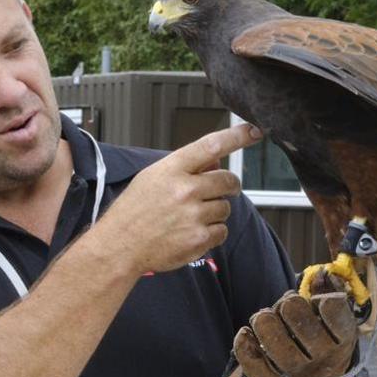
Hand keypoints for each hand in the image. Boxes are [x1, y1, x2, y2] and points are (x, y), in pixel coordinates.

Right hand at [95, 123, 261, 273]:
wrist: (120, 246)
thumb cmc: (134, 210)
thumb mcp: (153, 178)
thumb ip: (185, 167)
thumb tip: (216, 159)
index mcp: (171, 169)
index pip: (211, 146)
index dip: (237, 136)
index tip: (255, 130)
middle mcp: (184, 190)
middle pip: (228, 179)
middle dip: (228, 185)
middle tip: (218, 190)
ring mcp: (193, 215)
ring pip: (225, 207)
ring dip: (215, 211)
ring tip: (189, 217)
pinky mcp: (199, 238)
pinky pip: (222, 230)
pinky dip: (212, 232)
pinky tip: (190, 232)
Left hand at [233, 291, 358, 376]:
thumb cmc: (322, 337)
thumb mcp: (332, 317)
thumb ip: (327, 292)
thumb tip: (318, 274)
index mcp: (341, 340)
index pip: (334, 313)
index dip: (323, 300)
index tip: (319, 301)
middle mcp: (322, 360)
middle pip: (300, 322)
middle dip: (288, 305)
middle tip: (286, 305)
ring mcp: (297, 374)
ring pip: (276, 343)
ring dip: (265, 321)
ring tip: (265, 318)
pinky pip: (254, 365)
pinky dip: (244, 345)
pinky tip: (246, 333)